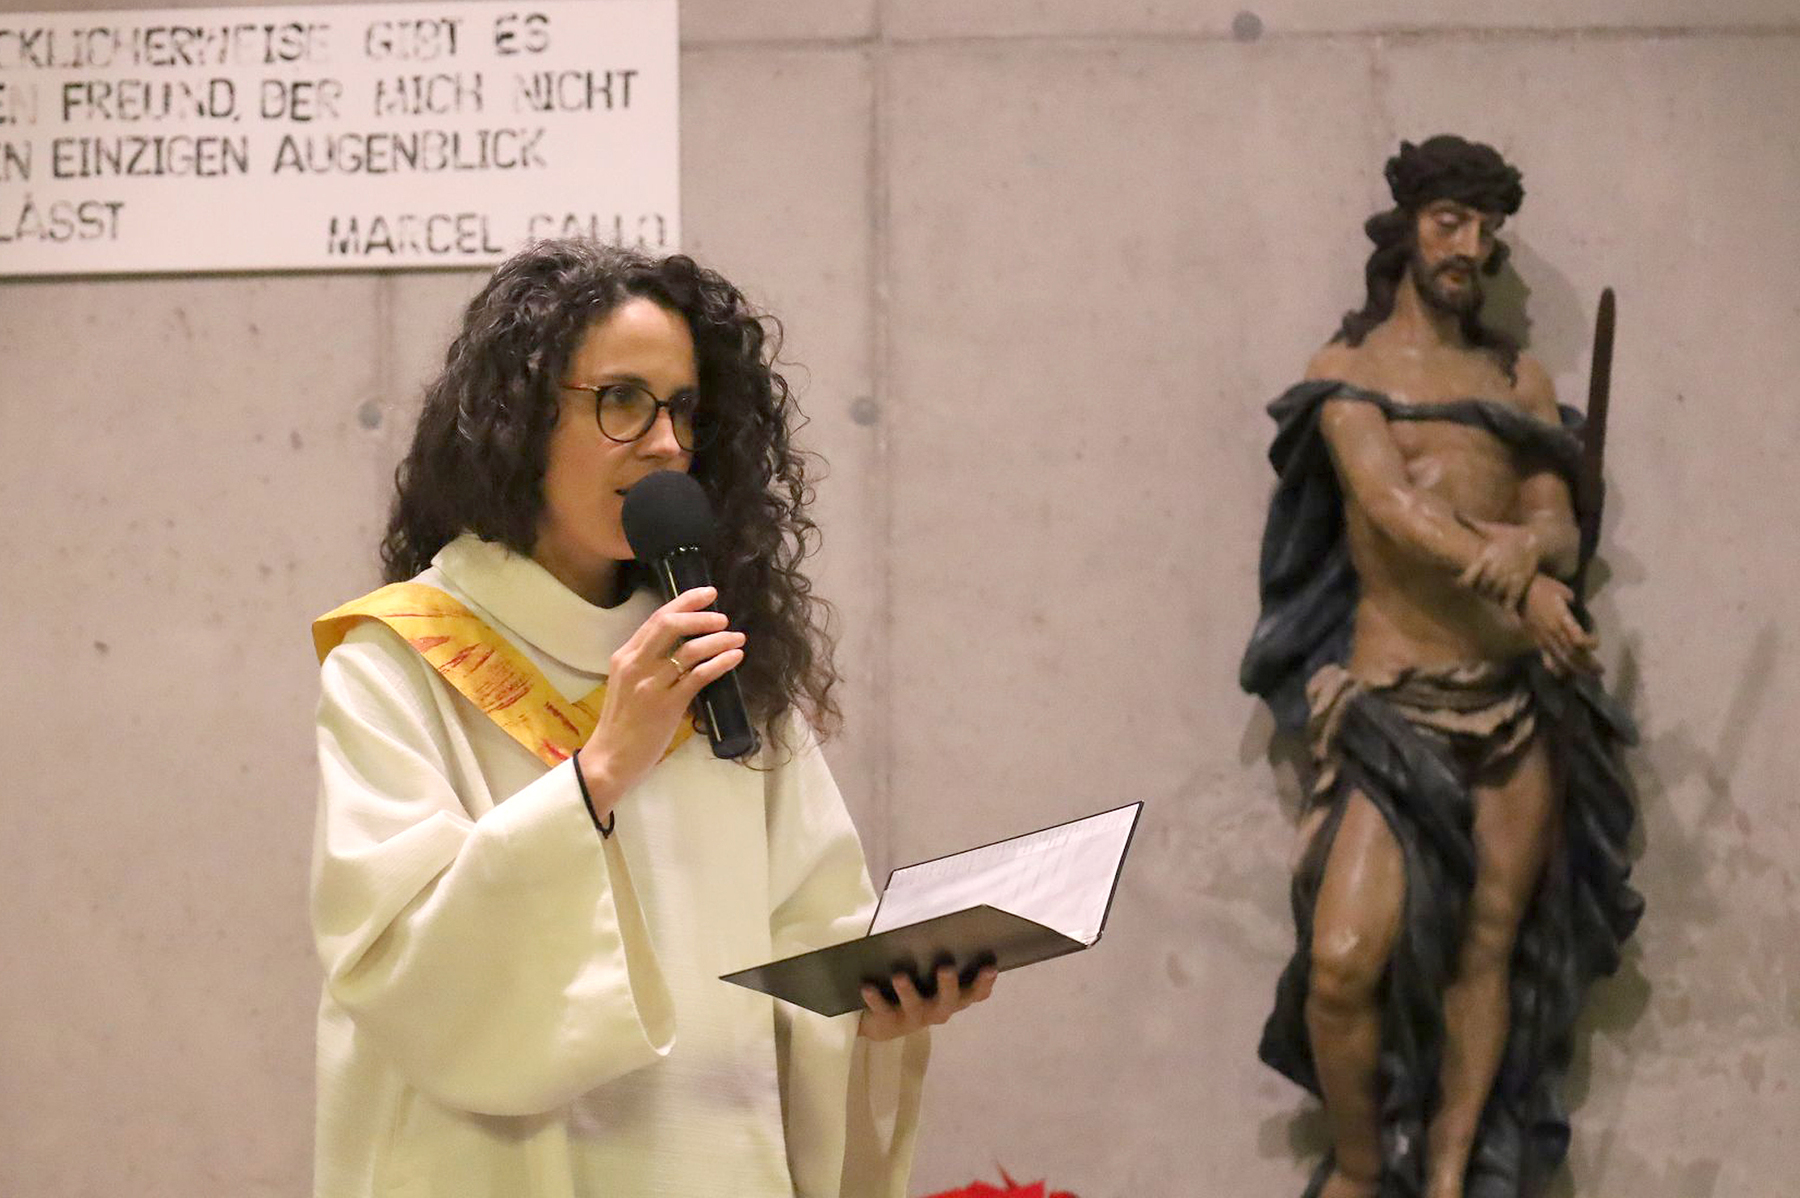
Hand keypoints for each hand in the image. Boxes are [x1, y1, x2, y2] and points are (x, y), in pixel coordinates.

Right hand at [577, 586, 744, 812]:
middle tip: (724, 617)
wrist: (611, 759)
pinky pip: (699, 676)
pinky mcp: (667, 705)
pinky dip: (720, 662)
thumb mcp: (628, 684)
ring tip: (737, 638)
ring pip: (690, 649)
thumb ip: (649, 664)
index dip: (685, 602)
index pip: (656, 618)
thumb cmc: (623, 723)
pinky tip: (734, 658)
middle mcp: (636, 664)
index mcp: (625, 656)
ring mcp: (651, 684)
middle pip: (670, 625)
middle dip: (701, 616)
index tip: (707, 594)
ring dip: (719, 639)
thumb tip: (684, 647)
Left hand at [857, 963, 997, 1040]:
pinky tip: (867, 986)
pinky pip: (883, 1011)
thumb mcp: (929, 975)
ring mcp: (914, 1018)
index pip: (975, 993)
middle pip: (949, 1001)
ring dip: (908, 991)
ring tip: (899, 976)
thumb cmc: (914, 988)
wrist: (882, 1022)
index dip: (984, 983)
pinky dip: (875, 999)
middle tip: (946, 968)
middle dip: (948, 985)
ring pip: (915, 1006)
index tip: (990, 967)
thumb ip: (938, 958)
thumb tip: (942, 928)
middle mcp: (937, 1010)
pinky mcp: (889, 1023)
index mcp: (952, 998)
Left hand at [1456, 515, 1540, 610]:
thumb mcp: (1490, 529)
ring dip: (1492, 598)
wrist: (1537, 540)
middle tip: (1481, 588)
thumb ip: (1471, 524)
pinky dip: (1507, 608)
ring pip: (1493, 597)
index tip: (1463, 583)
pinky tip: (1506, 610)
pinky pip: (1510, 601)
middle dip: (1480, 591)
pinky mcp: (1521, 584)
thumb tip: (1454, 511)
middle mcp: (1495, 569)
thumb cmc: (1510, 535)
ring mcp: (1508, 577)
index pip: (1466, 580)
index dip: (1463, 583)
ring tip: (1493, 593)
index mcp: (1485, 556)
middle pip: (1480, 590)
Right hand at [1519, 574, 1599, 675]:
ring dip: (1576, 669)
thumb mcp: (1561, 589)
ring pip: (1561, 659)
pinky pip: (1546, 659)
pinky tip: (1564, 675)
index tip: (1597, 642)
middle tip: (1600, 670)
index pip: (1578, 639)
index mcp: (1560, 619)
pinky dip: (1556, 668)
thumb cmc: (1540, 587)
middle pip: (1572, 654)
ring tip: (1588, 675)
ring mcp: (1544, 639)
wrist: (1516, 591)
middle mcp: (1553, 633)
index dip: (1590, 644)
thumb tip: (1576, 606)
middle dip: (1588, 664)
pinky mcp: (1536, 642)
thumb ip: (1571, 601)